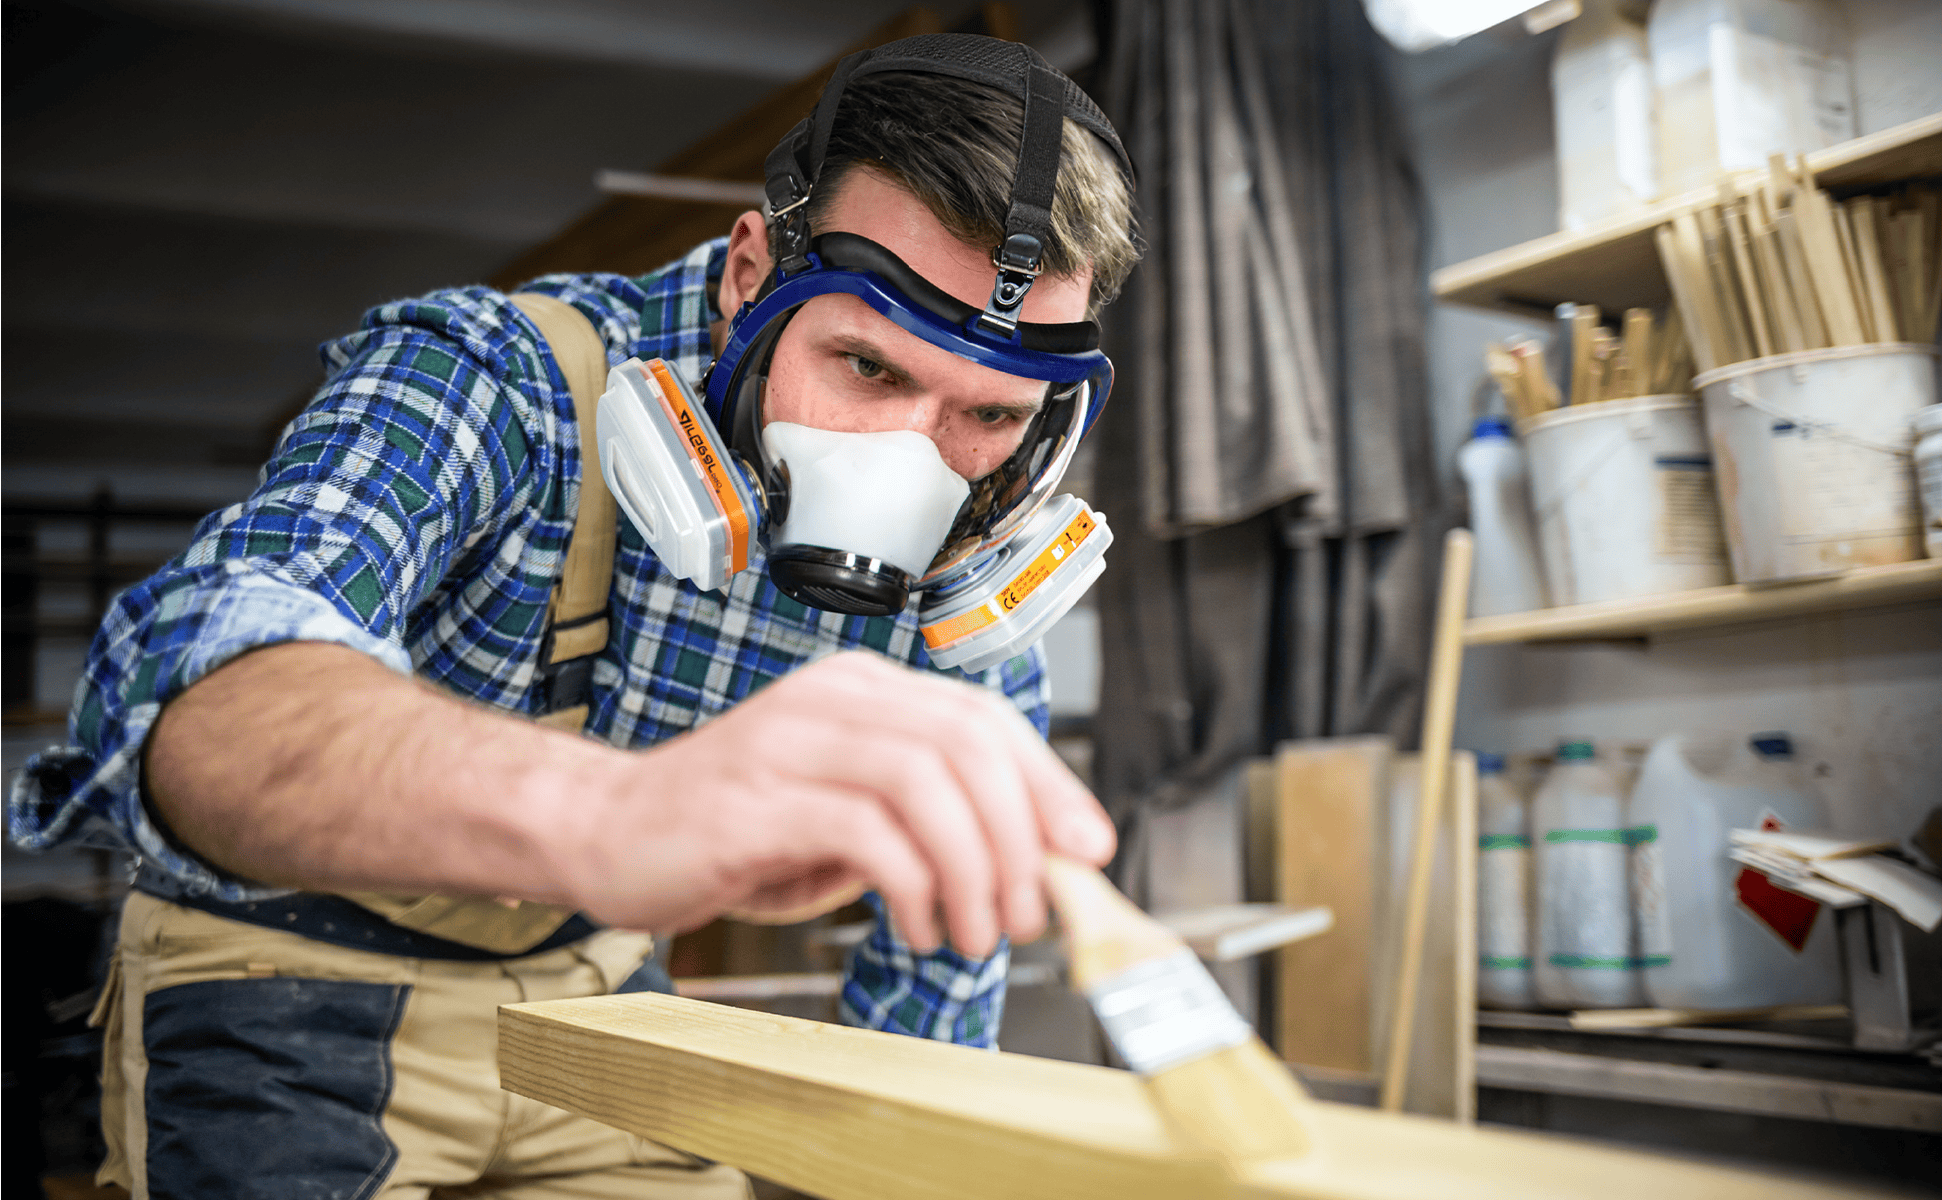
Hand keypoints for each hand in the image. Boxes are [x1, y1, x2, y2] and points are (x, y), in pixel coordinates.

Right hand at [561, 652, 1114, 955]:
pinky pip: (868, 830)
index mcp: (863, 693)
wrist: (605, 832)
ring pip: (928, 781)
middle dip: (1021, 834)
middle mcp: (833, 701)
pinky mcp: (757, 799)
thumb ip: (929, 822)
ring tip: (975, 931)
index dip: (1049, 783)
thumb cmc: (733, 831)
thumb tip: (1034, 859)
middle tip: (1030, 909)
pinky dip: (913, 887)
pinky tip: (916, 929)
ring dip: (974, 867)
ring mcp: (791, 742)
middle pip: (967, 743)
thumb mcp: (850, 818)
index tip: (1086, 848)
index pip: (983, 719)